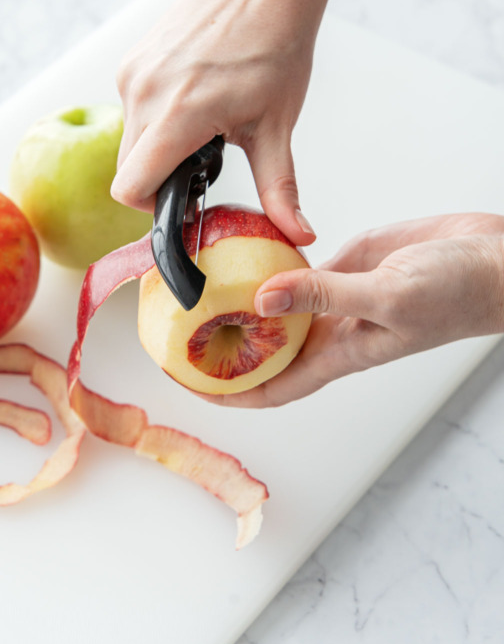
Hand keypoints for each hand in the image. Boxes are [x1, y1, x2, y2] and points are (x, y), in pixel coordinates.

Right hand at [112, 0, 316, 246]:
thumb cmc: (276, 45)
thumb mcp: (276, 126)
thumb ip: (278, 187)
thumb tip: (299, 234)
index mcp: (178, 115)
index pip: (131, 188)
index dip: (154, 206)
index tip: (185, 198)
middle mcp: (144, 92)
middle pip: (129, 167)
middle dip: (161, 176)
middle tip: (205, 160)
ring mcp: (135, 72)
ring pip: (130, 136)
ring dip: (159, 144)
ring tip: (205, 121)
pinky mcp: (134, 57)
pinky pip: (133, 105)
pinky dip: (156, 115)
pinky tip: (195, 95)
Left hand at [208, 213, 503, 407]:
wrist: (495, 259)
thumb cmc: (458, 292)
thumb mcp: (388, 295)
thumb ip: (325, 296)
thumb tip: (261, 300)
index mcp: (341, 352)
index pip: (272, 387)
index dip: (227, 394)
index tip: (184, 384)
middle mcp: (331, 329)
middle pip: (263, 351)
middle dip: (219, 347)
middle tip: (172, 329)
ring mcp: (335, 296)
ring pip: (275, 308)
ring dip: (238, 304)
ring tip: (192, 290)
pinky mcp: (345, 264)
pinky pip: (294, 269)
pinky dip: (266, 264)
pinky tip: (240, 249)